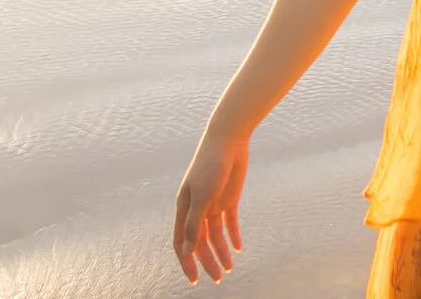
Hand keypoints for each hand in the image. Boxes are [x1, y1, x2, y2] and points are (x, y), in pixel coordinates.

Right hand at [173, 132, 248, 283]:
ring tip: (229, 268)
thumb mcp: (202, 196)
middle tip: (218, 278)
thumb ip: (194, 223)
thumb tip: (187, 251)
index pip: (182, 242)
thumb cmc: (210, 165)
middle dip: (208, 261)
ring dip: (221, 252)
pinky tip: (238, 247)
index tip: (194, 280)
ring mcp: (213, 204)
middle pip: (200, 242)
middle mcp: (197, 209)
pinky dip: (232, 235)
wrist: (229, 140)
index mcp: (184, 209)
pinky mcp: (229, 198)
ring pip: (216, 235)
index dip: (186, 262)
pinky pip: (230, 222)